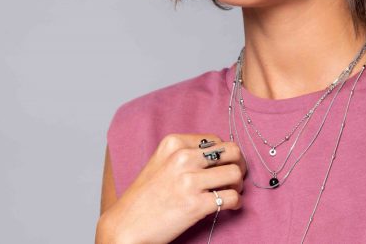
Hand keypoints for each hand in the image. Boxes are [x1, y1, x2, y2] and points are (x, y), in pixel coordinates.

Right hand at [97, 133, 245, 243]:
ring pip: (235, 173)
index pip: (216, 139)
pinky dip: (237, 202)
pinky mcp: (195, 204)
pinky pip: (231, 197)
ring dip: (239, 184)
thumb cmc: (145, 195)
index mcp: (174, 142)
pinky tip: (231, 205)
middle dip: (239, 163)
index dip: (225, 153)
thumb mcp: (161, 161)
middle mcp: (182, 157)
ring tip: (233, 191)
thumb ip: (186, 152)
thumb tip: (219, 153)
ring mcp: (189, 180)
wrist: (126, 225)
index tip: (225, 164)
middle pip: (231, 151)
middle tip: (237, 175)